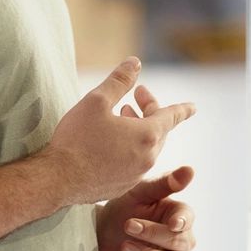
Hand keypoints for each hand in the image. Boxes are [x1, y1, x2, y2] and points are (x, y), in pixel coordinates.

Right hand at [42, 59, 194, 207]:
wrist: (56, 181)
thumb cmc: (76, 139)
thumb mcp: (96, 101)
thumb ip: (119, 81)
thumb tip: (135, 63)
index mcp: (147, 136)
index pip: (172, 117)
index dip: (182, 109)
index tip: (193, 107)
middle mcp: (147, 159)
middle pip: (158, 131)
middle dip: (150, 111)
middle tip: (135, 97)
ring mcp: (135, 175)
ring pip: (146, 148)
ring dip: (139, 129)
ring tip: (123, 115)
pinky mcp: (121, 187)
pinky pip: (134, 163)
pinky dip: (130, 148)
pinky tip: (111, 142)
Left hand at [97, 165, 196, 250]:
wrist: (99, 235)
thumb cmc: (123, 209)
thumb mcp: (139, 192)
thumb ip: (164, 183)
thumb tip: (190, 170)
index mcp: (179, 216)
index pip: (188, 219)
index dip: (183, 222)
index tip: (172, 224)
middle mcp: (180, 241)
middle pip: (180, 243)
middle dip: (154, 234)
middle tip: (128, 225)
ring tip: (125, 246)